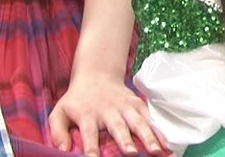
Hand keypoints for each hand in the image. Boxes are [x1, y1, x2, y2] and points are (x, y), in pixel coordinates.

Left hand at [48, 70, 170, 156]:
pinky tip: (166, 145)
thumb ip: (58, 132)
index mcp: (87, 114)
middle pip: (118, 126)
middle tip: (131, 153)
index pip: (89, 133)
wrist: (97, 75)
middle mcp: (108, 110)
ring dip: (148, 137)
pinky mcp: (138, 105)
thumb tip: (63, 151)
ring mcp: (126, 107)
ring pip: (138, 123)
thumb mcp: (59, 112)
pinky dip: (159, 132)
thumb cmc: (77, 100)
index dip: (91, 147)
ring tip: (156, 151)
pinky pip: (150, 120)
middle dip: (126, 140)